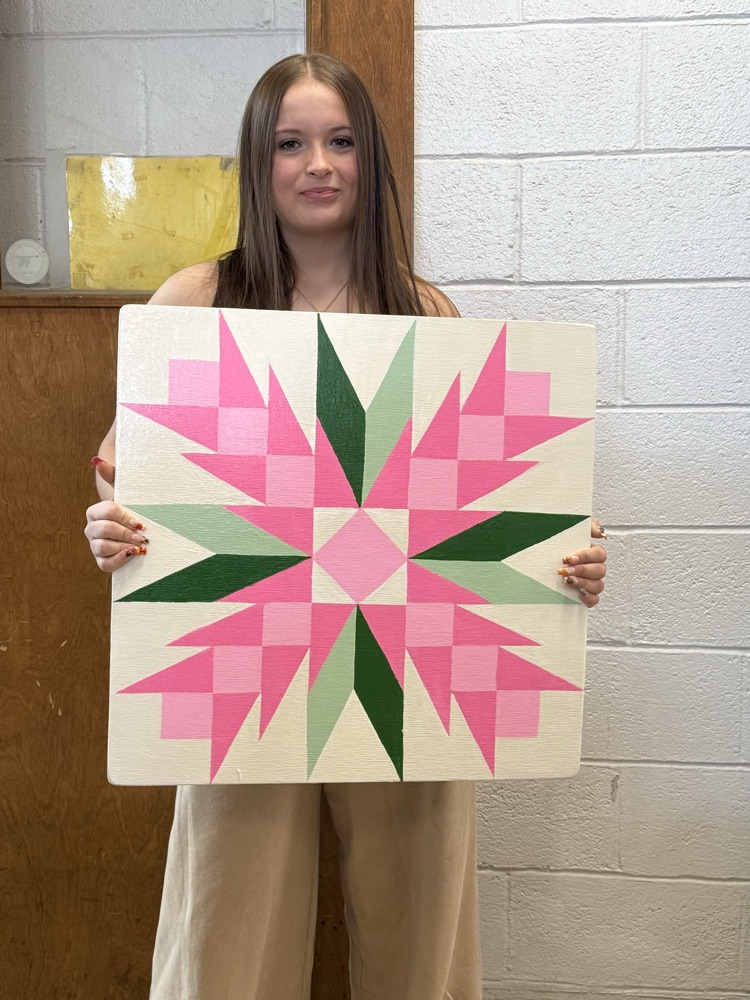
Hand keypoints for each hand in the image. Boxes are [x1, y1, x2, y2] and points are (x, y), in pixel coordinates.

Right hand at [85, 457, 148, 571]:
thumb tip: (97, 460)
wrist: (135, 532)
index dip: (124, 516)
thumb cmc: (131, 510)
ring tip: (139, 545)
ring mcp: (94, 545)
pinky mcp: (101, 560)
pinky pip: (104, 564)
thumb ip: (113, 476)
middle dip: (125, 533)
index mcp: (95, 511)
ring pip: (102, 547)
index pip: (107, 510)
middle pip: (104, 529)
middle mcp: (91, 528)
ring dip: (123, 546)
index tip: (139, 522)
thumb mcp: (126, 494)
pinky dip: (119, 560)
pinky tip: (132, 555)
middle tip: (143, 536)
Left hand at [557, 517, 606, 608]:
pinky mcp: (586, 596)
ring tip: (567, 581)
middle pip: (600, 570)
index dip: (585, 556)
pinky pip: (595, 600)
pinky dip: (588, 598)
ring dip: (583, 583)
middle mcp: (593, 568)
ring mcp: (591, 583)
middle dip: (581, 570)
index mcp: (591, 553)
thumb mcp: (565, 530)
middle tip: (564, 570)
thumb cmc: (552, 547)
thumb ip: (586, 525)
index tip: (568, 558)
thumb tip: (600, 531)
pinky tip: (577, 594)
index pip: (599, 553)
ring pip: (598, 585)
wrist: (535, 566)